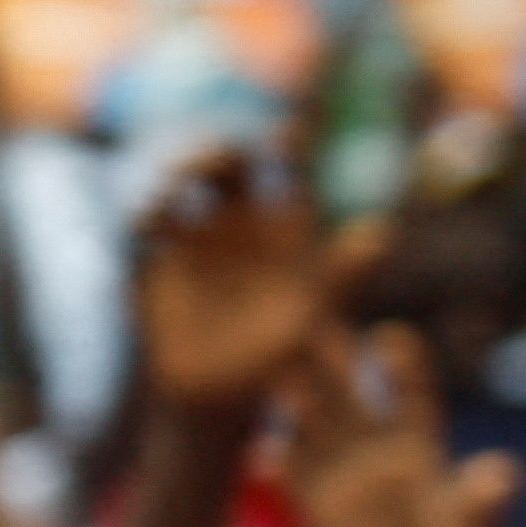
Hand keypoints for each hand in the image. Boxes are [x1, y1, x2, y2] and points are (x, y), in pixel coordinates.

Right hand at [133, 161, 359, 412]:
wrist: (224, 397)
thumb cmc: (281, 358)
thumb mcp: (317, 313)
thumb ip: (345, 272)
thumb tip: (381, 232)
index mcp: (283, 227)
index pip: (289, 171)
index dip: (291, 142)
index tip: (288, 129)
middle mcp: (239, 222)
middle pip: (226, 164)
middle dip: (218, 150)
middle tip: (217, 156)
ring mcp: (196, 239)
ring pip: (180, 185)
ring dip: (176, 175)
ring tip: (174, 192)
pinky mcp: (160, 262)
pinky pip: (147, 226)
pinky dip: (143, 216)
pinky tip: (145, 224)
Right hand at [275, 326, 519, 526]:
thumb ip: (484, 499)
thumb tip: (502, 475)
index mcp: (421, 436)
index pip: (411, 388)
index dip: (403, 362)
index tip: (391, 337)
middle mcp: (374, 440)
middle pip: (350, 388)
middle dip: (332, 356)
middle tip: (314, 321)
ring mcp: (339, 466)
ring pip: (312, 421)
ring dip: (295, 400)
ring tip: (281, 380)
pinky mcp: (313, 500)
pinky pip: (291, 475)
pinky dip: (277, 465)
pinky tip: (261, 457)